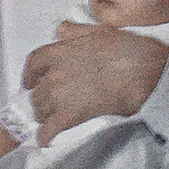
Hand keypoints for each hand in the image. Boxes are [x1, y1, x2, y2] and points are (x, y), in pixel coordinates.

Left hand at [18, 20, 164, 144]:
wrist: (139, 72)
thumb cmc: (124, 49)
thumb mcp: (99, 31)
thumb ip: (76, 31)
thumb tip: (62, 28)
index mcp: (60, 52)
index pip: (33, 62)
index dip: (29, 74)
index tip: (30, 81)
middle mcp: (54, 74)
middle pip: (36, 91)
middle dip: (41, 99)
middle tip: (49, 104)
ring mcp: (60, 96)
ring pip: (40, 110)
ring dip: (44, 116)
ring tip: (52, 120)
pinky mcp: (69, 115)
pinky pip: (48, 130)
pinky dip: (44, 136)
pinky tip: (46, 139)